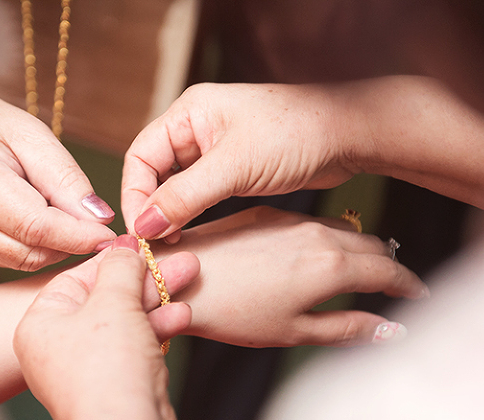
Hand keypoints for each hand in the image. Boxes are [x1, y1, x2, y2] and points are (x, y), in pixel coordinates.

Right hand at [0, 84, 116, 269]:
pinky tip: (35, 218)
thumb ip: (66, 178)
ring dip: (53, 246)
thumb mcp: (31, 134)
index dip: (79, 237)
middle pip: (30, 252)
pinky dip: (32, 245)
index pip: (37, 227)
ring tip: (63, 214)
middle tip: (95, 224)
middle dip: (70, 243)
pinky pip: (7, 259)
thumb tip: (99, 220)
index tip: (112, 236)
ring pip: (22, 261)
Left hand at [14, 235, 195, 419]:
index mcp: (39, 324)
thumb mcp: (113, 301)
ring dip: (157, 301)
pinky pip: (135, 347)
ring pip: (124, 322)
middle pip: (104, 299)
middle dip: (144, 280)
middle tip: (178, 261)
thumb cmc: (106, 368)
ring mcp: (86, 370)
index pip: (76, 277)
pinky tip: (182, 315)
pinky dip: (156, 330)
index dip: (112, 259)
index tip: (141, 246)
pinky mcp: (114, 386)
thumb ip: (120, 267)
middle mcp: (57, 348)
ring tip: (189, 278)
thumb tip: (125, 246)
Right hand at [121, 82, 355, 238]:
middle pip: (152, 172)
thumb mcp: (234, 167)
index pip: (140, 156)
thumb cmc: (297, 134)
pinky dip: (191, 213)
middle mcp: (196, 127)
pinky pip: (198, 193)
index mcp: (189, 112)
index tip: (141, 230)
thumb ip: (185, 197)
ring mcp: (214, 148)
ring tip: (172, 242)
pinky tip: (193, 233)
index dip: (134, 195)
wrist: (349, 136)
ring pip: (174, 186)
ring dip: (170, 213)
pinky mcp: (232, 168)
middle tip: (155, 243)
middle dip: (150, 207)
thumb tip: (144, 226)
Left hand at [157, 206, 428, 346]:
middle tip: (395, 281)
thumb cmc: (231, 313)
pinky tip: (314, 251)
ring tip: (360, 267)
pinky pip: (310, 221)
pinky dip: (326, 236)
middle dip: (387, 264)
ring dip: (358, 246)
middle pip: (370, 244)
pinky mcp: (263, 213)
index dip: (410, 284)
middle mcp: (316, 234)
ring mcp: (288, 219)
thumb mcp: (295, 330)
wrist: (174, 280)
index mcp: (331, 265)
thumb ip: (349, 328)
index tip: (421, 295)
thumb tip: (393, 330)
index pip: (389, 270)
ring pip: (340, 228)